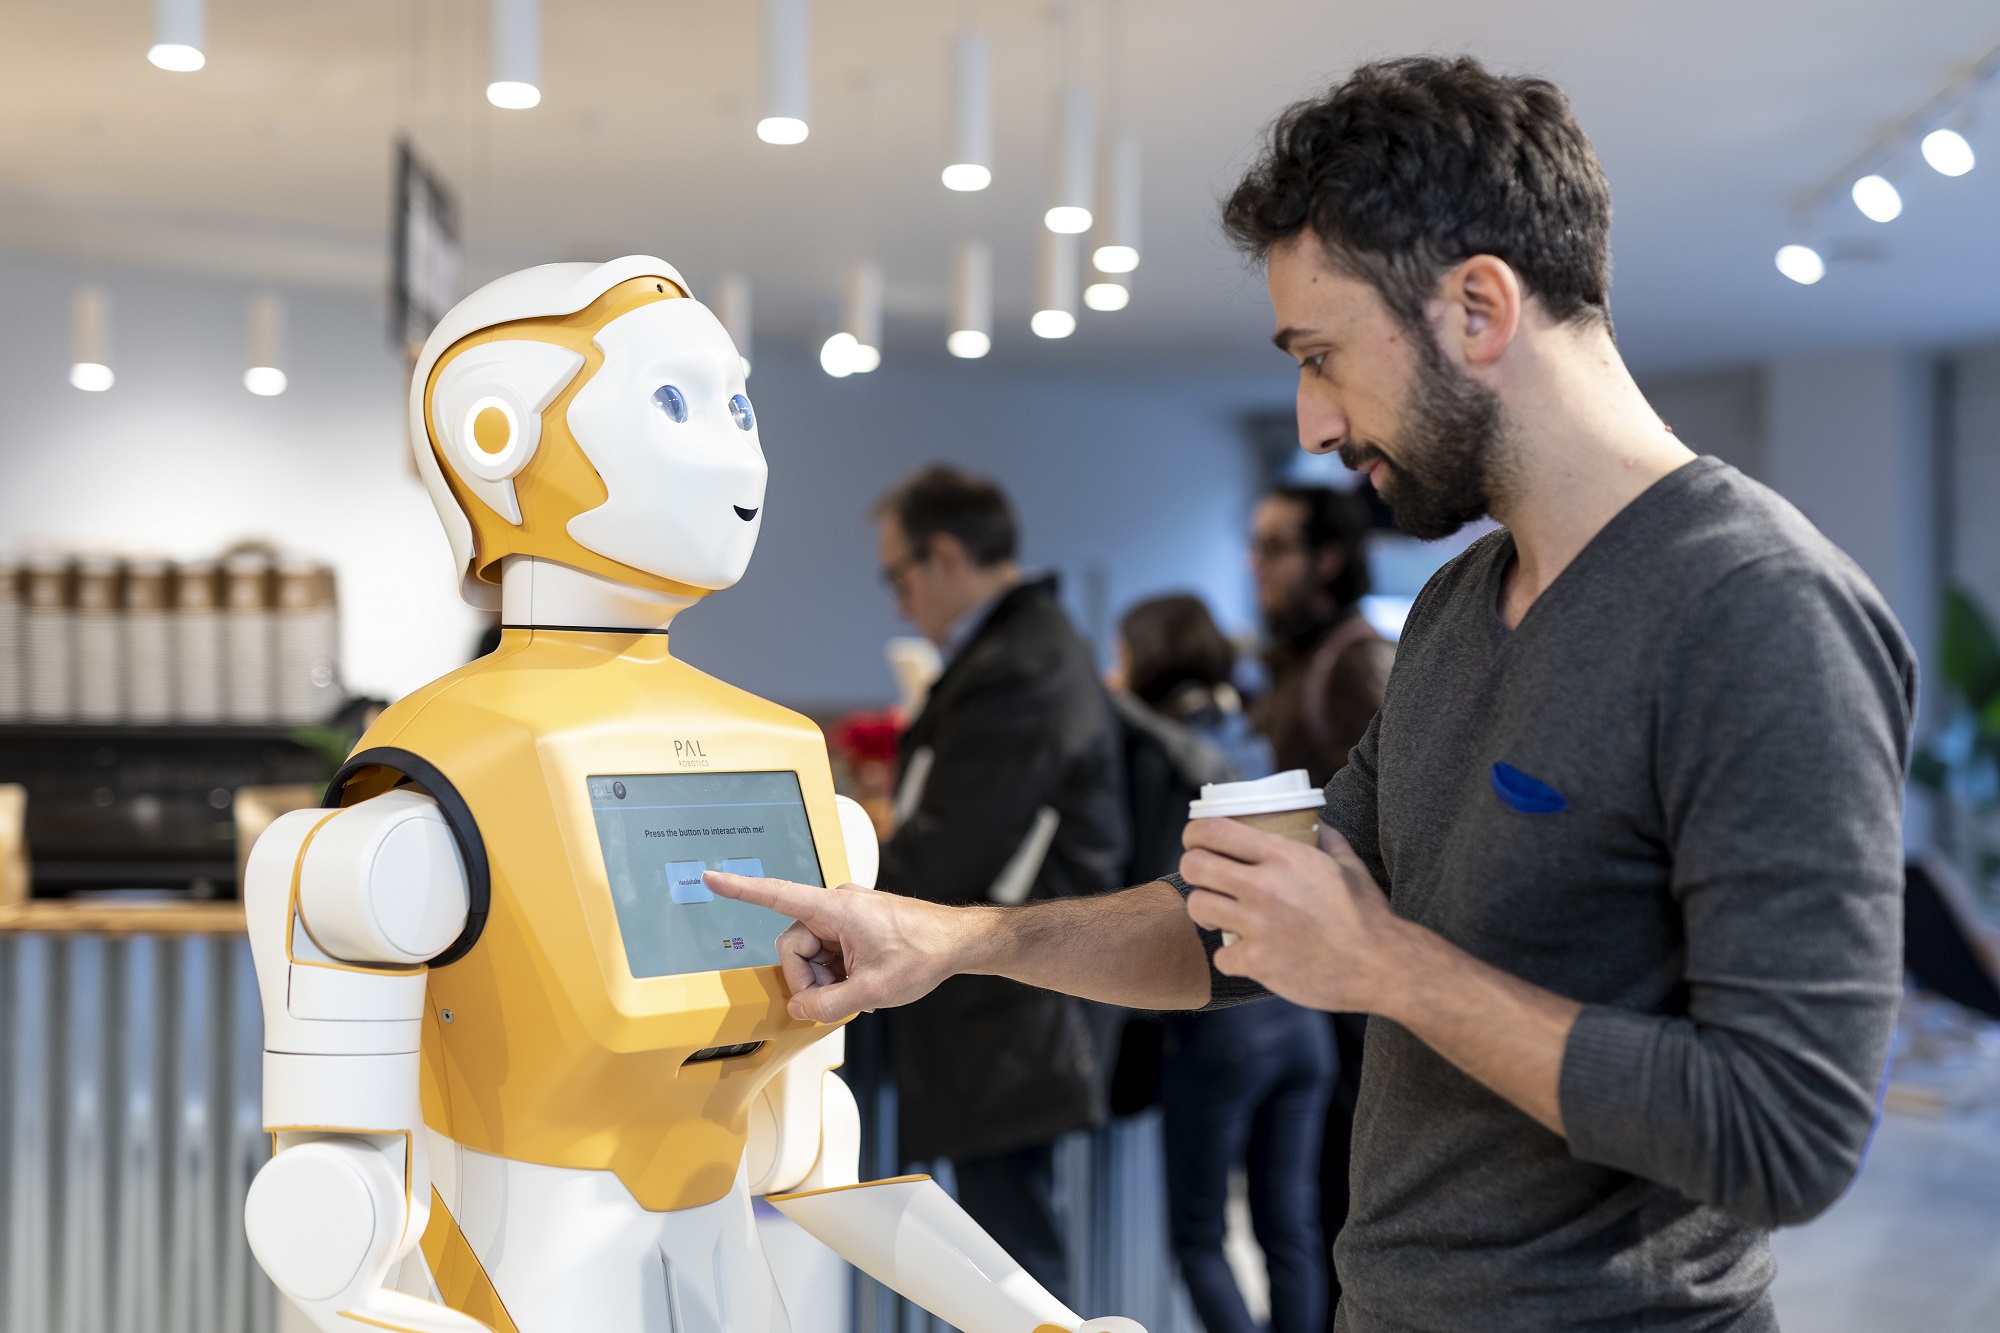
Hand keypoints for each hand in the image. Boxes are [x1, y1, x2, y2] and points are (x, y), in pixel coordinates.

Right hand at [704, 871, 984, 1022]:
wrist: (957, 943)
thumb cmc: (924, 951)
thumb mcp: (874, 989)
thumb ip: (829, 1003)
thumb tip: (799, 1008)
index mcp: (835, 909)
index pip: (777, 896)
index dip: (741, 890)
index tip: (711, 879)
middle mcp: (835, 907)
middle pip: (794, 946)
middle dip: (807, 977)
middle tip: (837, 997)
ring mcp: (844, 918)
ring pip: (810, 954)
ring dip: (825, 979)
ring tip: (858, 989)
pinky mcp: (852, 928)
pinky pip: (828, 954)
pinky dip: (838, 974)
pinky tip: (861, 984)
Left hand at [1178, 819, 1412, 1014]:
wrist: (1382, 966)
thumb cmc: (1366, 914)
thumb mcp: (1347, 864)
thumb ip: (1323, 837)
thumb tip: (1311, 818)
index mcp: (1284, 857)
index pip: (1213, 831)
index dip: (1194, 833)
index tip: (1195, 840)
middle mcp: (1265, 888)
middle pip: (1194, 866)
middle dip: (1193, 868)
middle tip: (1204, 877)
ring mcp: (1259, 927)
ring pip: (1198, 907)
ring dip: (1206, 910)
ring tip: (1219, 913)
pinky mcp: (1258, 962)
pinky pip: (1220, 955)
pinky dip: (1231, 957)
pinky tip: (1246, 954)